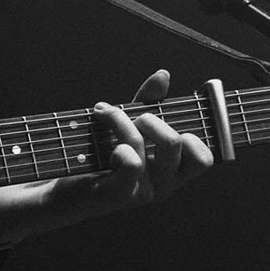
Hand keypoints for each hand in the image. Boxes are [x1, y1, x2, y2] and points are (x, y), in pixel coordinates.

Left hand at [83, 69, 213, 210]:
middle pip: (176, 142)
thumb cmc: (100, 156)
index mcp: (173, 172)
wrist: (64, 190)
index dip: (193, 135)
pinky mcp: (122, 194)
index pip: (205, 158)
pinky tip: (100, 145)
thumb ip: (149, 102)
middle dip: (149, 117)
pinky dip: (114, 142)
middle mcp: (165, 185)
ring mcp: (145, 192)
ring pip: (144, 143)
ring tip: (103, 115)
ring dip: (120, 119)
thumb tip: (163, 75)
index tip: (169, 120)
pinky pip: (131, 161)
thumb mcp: (128, 125)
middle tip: (130, 117)